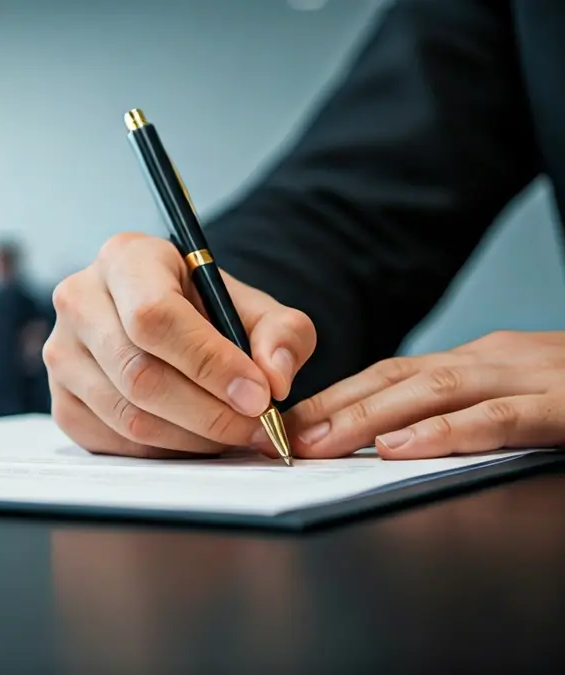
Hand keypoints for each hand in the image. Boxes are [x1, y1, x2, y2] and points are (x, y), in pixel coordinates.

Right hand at [44, 233, 316, 457]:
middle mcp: (79, 301)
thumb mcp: (254, 308)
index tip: (259, 396)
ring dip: (191, 439)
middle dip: (209, 412)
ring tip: (233, 435)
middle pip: (139, 373)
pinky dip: (163, 452)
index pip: (154, 316)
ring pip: (127, 415)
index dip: (210, 363)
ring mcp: (61, 354)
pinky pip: (113, 441)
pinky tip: (194, 439)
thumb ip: (282, 334)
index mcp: (125, 258)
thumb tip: (274, 377)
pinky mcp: (61, 401)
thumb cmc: (206, 311)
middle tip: (256, 429)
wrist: (163, 325)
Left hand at [286, 330, 564, 459]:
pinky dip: (444, 432)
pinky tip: (401, 447)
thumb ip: (463, 409)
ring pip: (433, 391)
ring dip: (367, 417)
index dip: (333, 398)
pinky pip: (496, 418)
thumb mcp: (517, 392)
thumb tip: (394, 442)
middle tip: (281, 437)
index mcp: (477, 361)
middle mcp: (492, 361)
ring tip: (319, 443)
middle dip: (332, 408)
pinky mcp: (563, 406)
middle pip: (396, 379)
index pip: (390, 375)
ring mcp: (526, 379)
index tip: (286, 424)